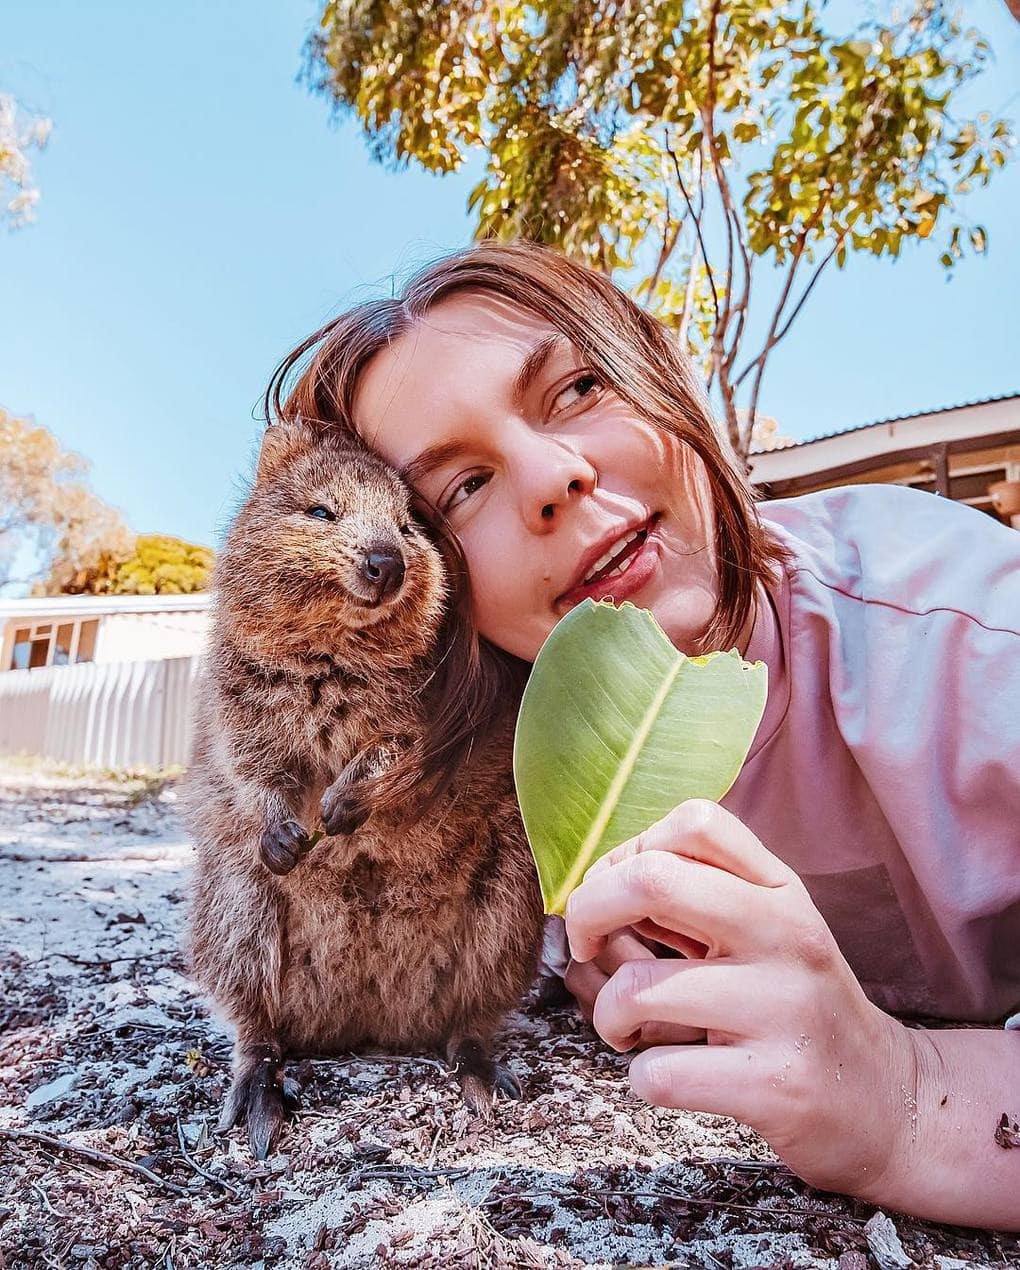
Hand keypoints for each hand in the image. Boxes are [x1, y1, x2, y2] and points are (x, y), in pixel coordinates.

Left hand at [564, 799, 921, 1199]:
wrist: (886, 1101)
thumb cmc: (795, 1006)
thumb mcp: (766, 929)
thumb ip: (694, 894)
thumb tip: (591, 888)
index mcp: (779, 891)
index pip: (694, 821)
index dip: (629, 849)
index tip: (615, 891)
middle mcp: (786, 936)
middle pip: (651, 879)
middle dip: (588, 911)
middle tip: (584, 946)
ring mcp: (784, 1009)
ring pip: (638, 987)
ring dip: (608, 1016)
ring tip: (631, 1029)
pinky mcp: (775, 1084)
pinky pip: (660, 1072)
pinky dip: (643, 1078)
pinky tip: (671, 1076)